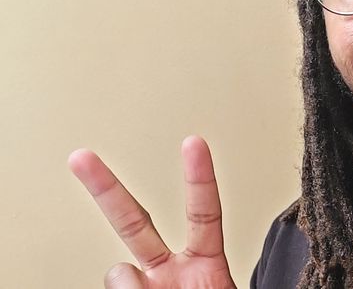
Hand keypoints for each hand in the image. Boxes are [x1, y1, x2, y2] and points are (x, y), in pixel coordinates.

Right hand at [68, 136, 235, 288]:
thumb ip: (179, 278)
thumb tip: (125, 270)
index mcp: (206, 265)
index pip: (203, 213)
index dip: (199, 178)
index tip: (194, 142)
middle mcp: (173, 273)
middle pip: (135, 222)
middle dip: (107, 189)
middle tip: (81, 157)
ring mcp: (149, 288)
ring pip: (120, 271)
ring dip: (133, 287)